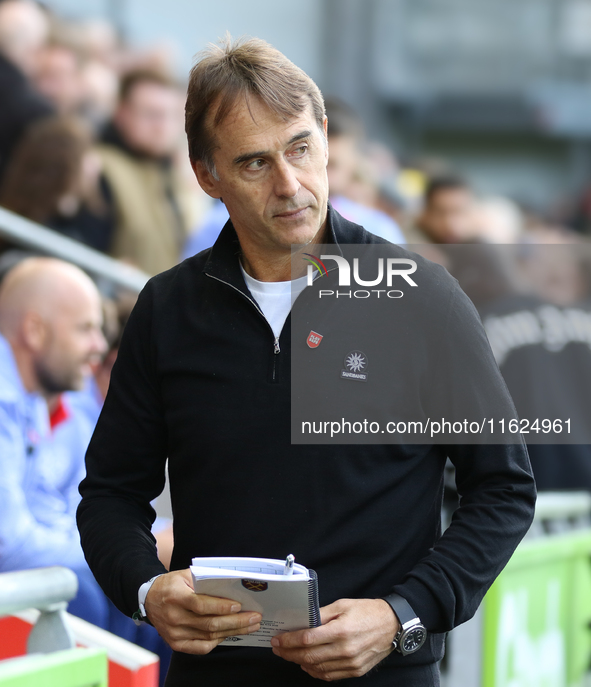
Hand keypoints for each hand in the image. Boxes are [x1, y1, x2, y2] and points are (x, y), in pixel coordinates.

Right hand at [144, 569, 261, 653]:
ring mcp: (174, 634)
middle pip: (209, 624)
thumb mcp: (185, 575)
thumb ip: (205, 579)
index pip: (201, 605)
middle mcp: (174, 617)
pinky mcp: (176, 644)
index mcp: (176, 597)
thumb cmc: (172, 584)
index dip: (221, 606)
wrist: (149, 599)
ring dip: (233, 632)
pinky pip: (201, 647)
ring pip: (209, 636)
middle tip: (255, 618)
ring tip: (250, 626)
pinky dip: (218, 641)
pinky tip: (231, 634)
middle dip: (236, 621)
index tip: (239, 605)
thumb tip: (231, 584)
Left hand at [270, 598, 397, 681]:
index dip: (289, 641)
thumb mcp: (343, 605)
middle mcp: (345, 649)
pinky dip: (315, 672)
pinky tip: (308, 665)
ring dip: (300, 663)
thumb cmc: (368, 611)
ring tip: (290, 656)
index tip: (278, 640)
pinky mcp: (355, 670)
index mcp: (341, 630)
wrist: (392, 624)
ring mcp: (351, 663)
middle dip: (289, 653)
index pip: (307, 639)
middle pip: (309, 656)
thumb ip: (322, 614)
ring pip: (317, 668)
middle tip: (278, 649)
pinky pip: (330, 675)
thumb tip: (304, 621)